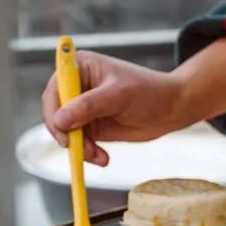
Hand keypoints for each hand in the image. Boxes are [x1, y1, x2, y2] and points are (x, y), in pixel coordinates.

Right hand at [41, 38, 225, 165]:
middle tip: (79, 148)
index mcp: (79, 67)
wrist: (172, 109)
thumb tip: (59, 120)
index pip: (55, 89)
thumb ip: (89, 106)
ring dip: (78, 147)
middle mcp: (76, 87)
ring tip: (98, 156)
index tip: (62, 127)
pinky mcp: (90, 126)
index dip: (54, 110)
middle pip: (54, 113)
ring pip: (65, 132)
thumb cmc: (149, 92)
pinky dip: (87, 153)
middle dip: (65, 134)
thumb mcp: (119, 95)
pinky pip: (79, 143)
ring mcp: (82, 108)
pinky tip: (103, 158)